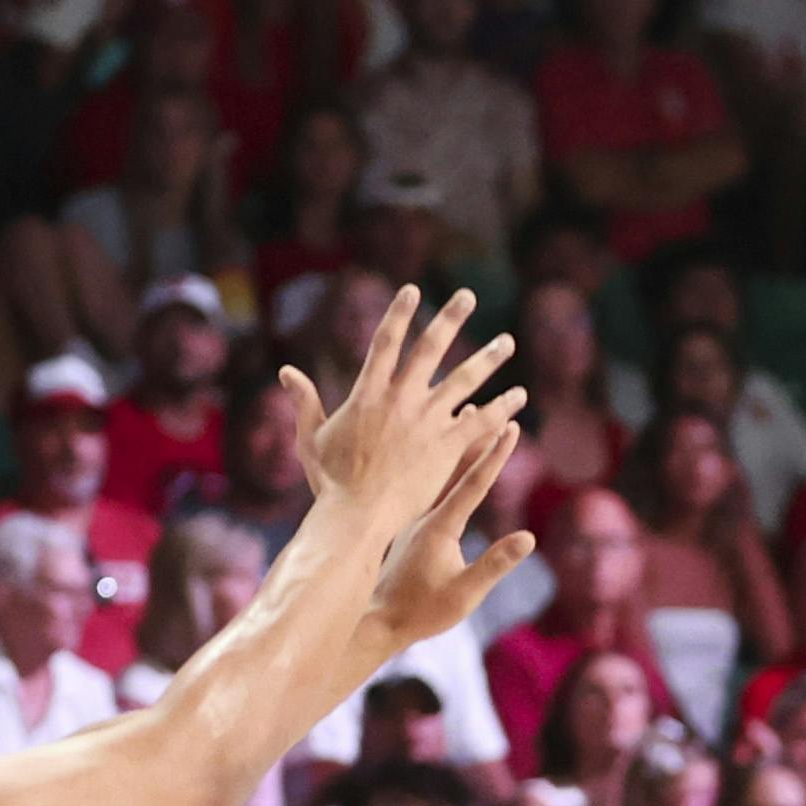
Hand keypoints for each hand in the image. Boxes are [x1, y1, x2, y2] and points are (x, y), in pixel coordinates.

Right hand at [289, 284, 528, 558]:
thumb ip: (305, 402)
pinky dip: (500, 407)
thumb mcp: (312, 439)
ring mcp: (426, 421)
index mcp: (368, 393)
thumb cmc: (331, 483)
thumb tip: (286, 371)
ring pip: (464, 380)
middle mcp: (400, 399)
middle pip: (430, 348)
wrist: (357, 515)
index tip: (412, 290)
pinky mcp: (446, 447)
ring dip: (488, 358)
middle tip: (467, 296)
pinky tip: (519, 396)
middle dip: (450, 318)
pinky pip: (480, 421)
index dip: (398, 313)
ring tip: (508, 342)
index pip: (385, 341)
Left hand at [365, 398, 535, 655]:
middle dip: (477, 433)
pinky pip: (420, 479)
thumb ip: (495, 564)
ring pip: (434, 467)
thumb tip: (528, 538)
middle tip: (493, 402)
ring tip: (463, 410)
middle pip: (453, 463)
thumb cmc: (419, 612)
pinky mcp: (403, 521)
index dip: (495, 454)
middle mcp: (424, 512)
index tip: (511, 425)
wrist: (373, 620)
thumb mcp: (464, 593)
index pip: (473, 482)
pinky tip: (433, 448)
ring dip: (452, 439)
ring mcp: (412, 515)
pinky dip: (434, 459)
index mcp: (440, 525)